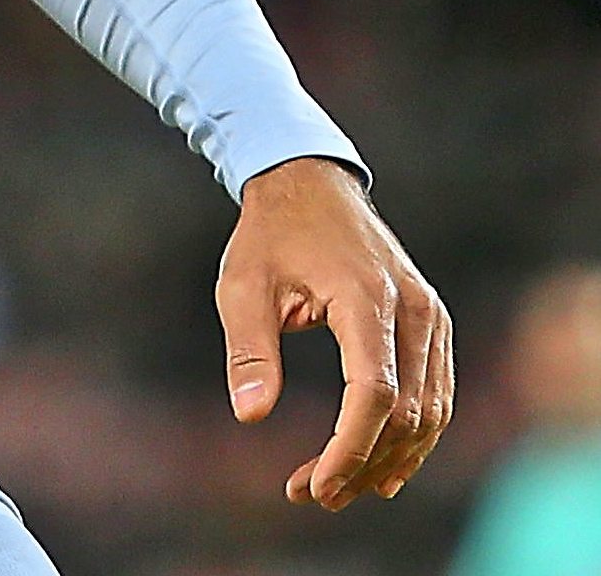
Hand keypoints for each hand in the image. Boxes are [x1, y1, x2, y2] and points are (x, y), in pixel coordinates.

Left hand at [217, 157, 452, 510]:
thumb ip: (248, 349)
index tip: (313, 484)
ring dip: (388, 459)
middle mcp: (413, 309)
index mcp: (366, 298)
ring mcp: (431, 316)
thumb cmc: (270, 234)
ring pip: (429, 412)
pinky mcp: (433, 322)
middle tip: (309, 494)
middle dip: (360, 464)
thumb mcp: (242, 284)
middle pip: (405, 413)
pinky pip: (434, 393)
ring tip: (338, 489)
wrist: (309, 182)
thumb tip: (250, 415)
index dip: (348, 448)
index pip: (374, 393)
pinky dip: (411, 435)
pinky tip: (380, 466)